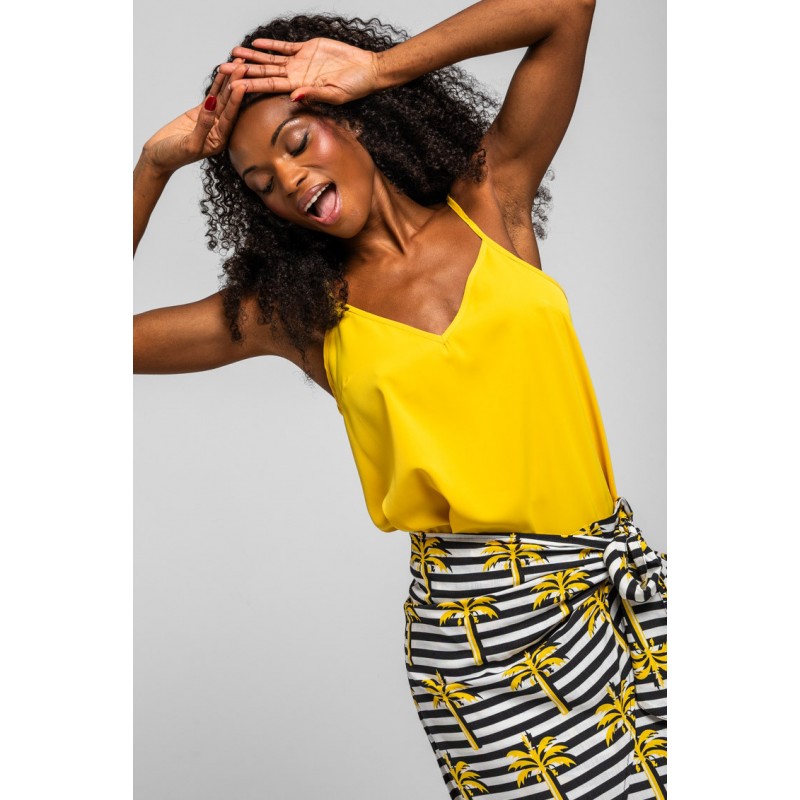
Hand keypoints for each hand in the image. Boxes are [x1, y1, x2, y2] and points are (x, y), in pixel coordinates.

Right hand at [140, 60, 247, 176]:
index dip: (236, 100)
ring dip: (230, 81)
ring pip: (222, 97)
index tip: (243, 84)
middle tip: (246, 67)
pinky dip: (218, 84)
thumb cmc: (173, 155)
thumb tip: (211, 105)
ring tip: (238, 64)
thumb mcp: (189, 144)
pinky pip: (212, 95)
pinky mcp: (201, 112)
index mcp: (220, 140)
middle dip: (237, 85)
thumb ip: (202, 126)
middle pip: (229, 104)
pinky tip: (224, 71)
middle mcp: (220, 129)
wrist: (158, 156)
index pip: (230, 117)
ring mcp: (211, 119)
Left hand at [218, 37, 380, 105]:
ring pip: (269, 60)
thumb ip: (315, 94)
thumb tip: (294, 97)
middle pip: (263, 73)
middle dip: (242, 72)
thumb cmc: (356, 86)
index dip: (251, 85)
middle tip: (221, 70)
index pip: (270, 85)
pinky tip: (255, 44)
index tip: (233, 86)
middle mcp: (296, 76)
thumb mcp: (336, 94)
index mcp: (300, 87)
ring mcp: (300, 62)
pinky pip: (284, 47)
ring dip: (251, 58)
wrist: (368, 70)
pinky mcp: (307, 49)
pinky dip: (270, 46)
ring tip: (233, 54)